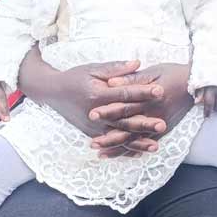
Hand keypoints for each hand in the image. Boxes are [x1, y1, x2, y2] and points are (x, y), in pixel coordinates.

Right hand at [20, 55, 162, 138]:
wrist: (53, 93)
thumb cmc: (75, 77)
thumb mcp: (93, 68)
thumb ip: (116, 68)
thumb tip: (137, 63)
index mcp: (97, 94)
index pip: (124, 94)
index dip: (143, 92)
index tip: (161, 91)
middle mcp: (95, 113)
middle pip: (124, 119)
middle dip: (144, 123)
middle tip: (162, 125)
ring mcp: (93, 127)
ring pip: (119, 136)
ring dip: (137, 142)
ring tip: (155, 146)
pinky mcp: (92, 134)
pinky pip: (111, 143)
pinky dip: (125, 149)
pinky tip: (139, 153)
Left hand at [92, 63, 194, 156]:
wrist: (196, 84)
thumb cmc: (174, 73)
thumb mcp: (153, 71)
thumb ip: (132, 78)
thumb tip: (111, 82)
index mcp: (149, 97)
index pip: (125, 104)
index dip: (108, 110)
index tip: (92, 114)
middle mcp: (154, 113)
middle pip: (128, 127)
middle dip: (109, 136)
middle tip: (92, 143)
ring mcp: (160, 124)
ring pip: (136, 139)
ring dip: (117, 147)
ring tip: (100, 153)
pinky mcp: (165, 130)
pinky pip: (146, 144)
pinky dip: (133, 150)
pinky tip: (120, 155)